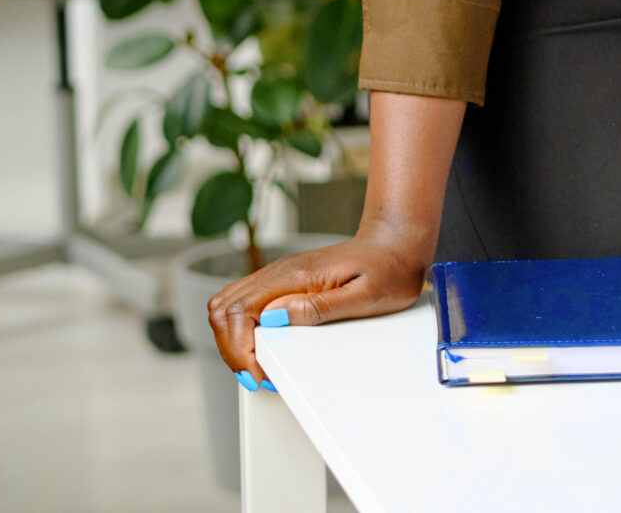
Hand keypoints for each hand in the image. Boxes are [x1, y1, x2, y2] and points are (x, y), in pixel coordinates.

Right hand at [206, 226, 432, 381]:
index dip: (238, 349)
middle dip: (230, 349)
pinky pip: (245, 304)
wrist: (397, 244)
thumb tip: (273, 317)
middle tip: (256, 375)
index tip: (258, 373)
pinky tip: (261, 347)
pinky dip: (242, 330)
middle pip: (223, 309)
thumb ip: (318, 307)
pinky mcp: (284, 282)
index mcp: (296, 276)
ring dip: (232, 340)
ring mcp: (280, 276)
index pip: (238, 311)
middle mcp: (280, 272)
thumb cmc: (388, 269)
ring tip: (256, 365)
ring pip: (228, 305)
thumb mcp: (365, 296)